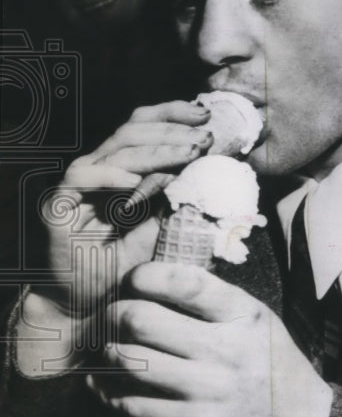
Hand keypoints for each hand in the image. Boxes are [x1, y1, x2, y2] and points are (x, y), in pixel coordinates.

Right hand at [39, 101, 213, 312]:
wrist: (81, 301)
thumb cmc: (120, 268)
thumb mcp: (158, 232)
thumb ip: (172, 205)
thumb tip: (203, 178)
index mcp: (121, 169)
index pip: (144, 128)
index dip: (172, 116)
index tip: (207, 117)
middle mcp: (99, 169)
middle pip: (132, 130)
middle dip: (173, 129)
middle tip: (205, 136)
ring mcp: (79, 184)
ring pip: (116, 151)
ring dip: (156, 150)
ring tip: (188, 153)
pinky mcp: (59, 203)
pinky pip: (83, 178)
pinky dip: (112, 177)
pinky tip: (137, 182)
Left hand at [90, 262, 333, 416]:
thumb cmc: (273, 367)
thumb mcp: (258, 322)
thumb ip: (216, 302)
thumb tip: (156, 280)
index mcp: (243, 315)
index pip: (184, 282)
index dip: (146, 276)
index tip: (134, 281)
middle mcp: (226, 349)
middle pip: (141, 320)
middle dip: (113, 316)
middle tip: (108, 319)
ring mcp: (209, 390)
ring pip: (129, 362)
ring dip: (107, 356)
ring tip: (107, 352)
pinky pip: (132, 405)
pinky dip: (112, 395)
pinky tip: (111, 389)